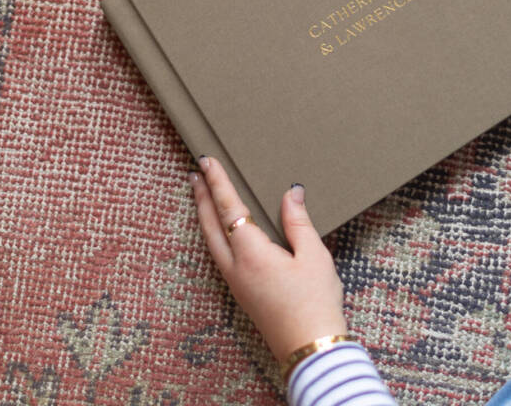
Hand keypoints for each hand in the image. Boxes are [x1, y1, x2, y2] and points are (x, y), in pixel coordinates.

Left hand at [189, 155, 346, 361]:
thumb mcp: (314, 257)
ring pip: (211, 240)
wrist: (310, 349)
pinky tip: (220, 230)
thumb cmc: (315, 303)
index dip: (218, 183)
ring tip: (202, 195)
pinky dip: (214, 233)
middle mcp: (236, 267)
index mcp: (252, 254)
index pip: (229, 209)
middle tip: (195, 173)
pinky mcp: (241, 292)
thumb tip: (290, 192)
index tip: (207, 162)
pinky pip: (219, 254)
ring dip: (205, 215)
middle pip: (210, 224)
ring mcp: (235, 282)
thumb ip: (298, 222)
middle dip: (202, 196)